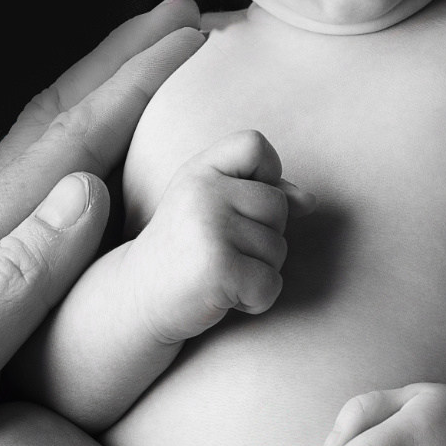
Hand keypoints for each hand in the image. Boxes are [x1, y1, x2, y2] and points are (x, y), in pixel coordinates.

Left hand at [0, 0, 203, 445]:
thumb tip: (84, 194)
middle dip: (119, 73)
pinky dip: (81, 180)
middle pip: (46, 140)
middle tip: (184, 23)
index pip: (58, 153)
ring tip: (151, 80)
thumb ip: (0, 291)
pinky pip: (37, 225)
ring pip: (40, 174)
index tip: (193, 38)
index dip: (130, 88)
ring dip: (101, 115)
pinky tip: (94, 196)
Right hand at [130, 129, 314, 345]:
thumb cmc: (184, 251)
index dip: (267, 174)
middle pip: (279, 206)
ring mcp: (210, 229)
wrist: (136, 300)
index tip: (243, 203)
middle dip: (264, 237)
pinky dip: (255, 300)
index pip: (255, 145)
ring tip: (219, 273)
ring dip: (258, 271)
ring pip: (278, 250)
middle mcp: (203, 191)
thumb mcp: (214, 207)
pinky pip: (271, 286)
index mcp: (199, 169)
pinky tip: (224, 296)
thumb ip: (261, 193)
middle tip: (222, 251)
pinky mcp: (219, 269)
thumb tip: (309, 201)